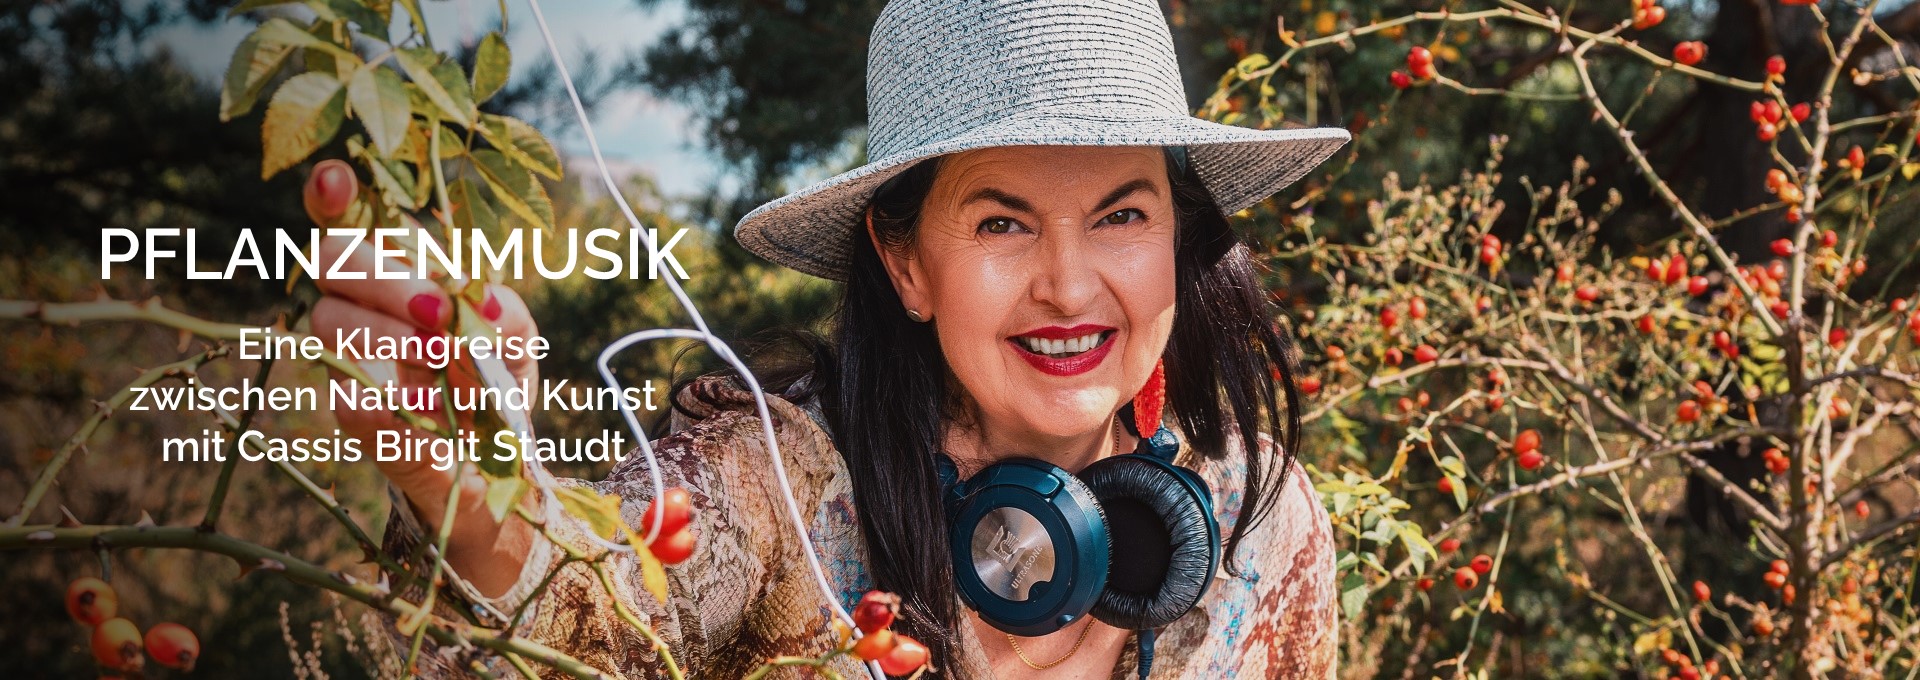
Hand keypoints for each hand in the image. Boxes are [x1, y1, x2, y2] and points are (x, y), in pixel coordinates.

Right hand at [304, 159, 539, 596]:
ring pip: (330, 319)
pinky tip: (420, 409)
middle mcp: (363, 307)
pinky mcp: (354, 416)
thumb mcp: (520, 341)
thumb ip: (507, 315)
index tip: (332, 177)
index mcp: (400, 275)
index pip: (349, 222)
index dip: (332, 196)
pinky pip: (346, 397)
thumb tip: (483, 306)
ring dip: (390, 335)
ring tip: (444, 359)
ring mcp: (350, 358)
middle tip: (439, 312)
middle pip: (332, 259)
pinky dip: (382, 401)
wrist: (497, 469)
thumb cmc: (498, 383)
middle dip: (386, 278)